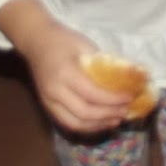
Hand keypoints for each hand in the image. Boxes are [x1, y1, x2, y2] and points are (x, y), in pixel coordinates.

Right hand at [0, 0, 136, 132]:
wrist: (36, 40)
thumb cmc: (63, 39)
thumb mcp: (86, 46)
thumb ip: (103, 64)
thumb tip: (128, 78)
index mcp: (65, 73)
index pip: (92, 94)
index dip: (113, 100)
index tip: (130, 98)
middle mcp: (55, 91)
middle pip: (84, 113)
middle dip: (108, 115)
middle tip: (126, 111)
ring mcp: (48, 101)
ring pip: (74, 123)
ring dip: (97, 125)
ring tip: (116, 120)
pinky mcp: (47, 106)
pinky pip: (67, 122)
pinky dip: (86, 126)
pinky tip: (100, 122)